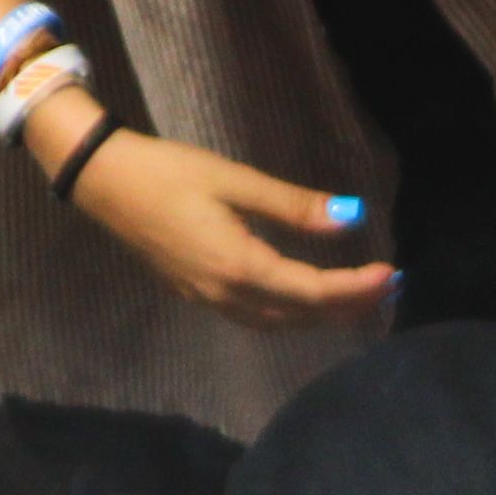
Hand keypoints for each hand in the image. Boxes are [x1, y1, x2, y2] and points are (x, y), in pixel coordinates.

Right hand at [58, 111, 398, 328]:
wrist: (104, 181)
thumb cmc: (169, 172)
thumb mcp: (235, 181)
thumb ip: (293, 206)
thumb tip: (350, 218)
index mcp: (238, 266)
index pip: (312, 291)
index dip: (355, 287)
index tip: (391, 274)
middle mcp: (225, 294)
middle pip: (300, 315)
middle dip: (347, 306)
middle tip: (387, 286)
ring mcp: (208, 299)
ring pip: (277, 323)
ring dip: (319, 315)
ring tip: (356, 297)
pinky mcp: (197, 294)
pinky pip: (255, 318)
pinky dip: (289, 313)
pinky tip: (304, 298)